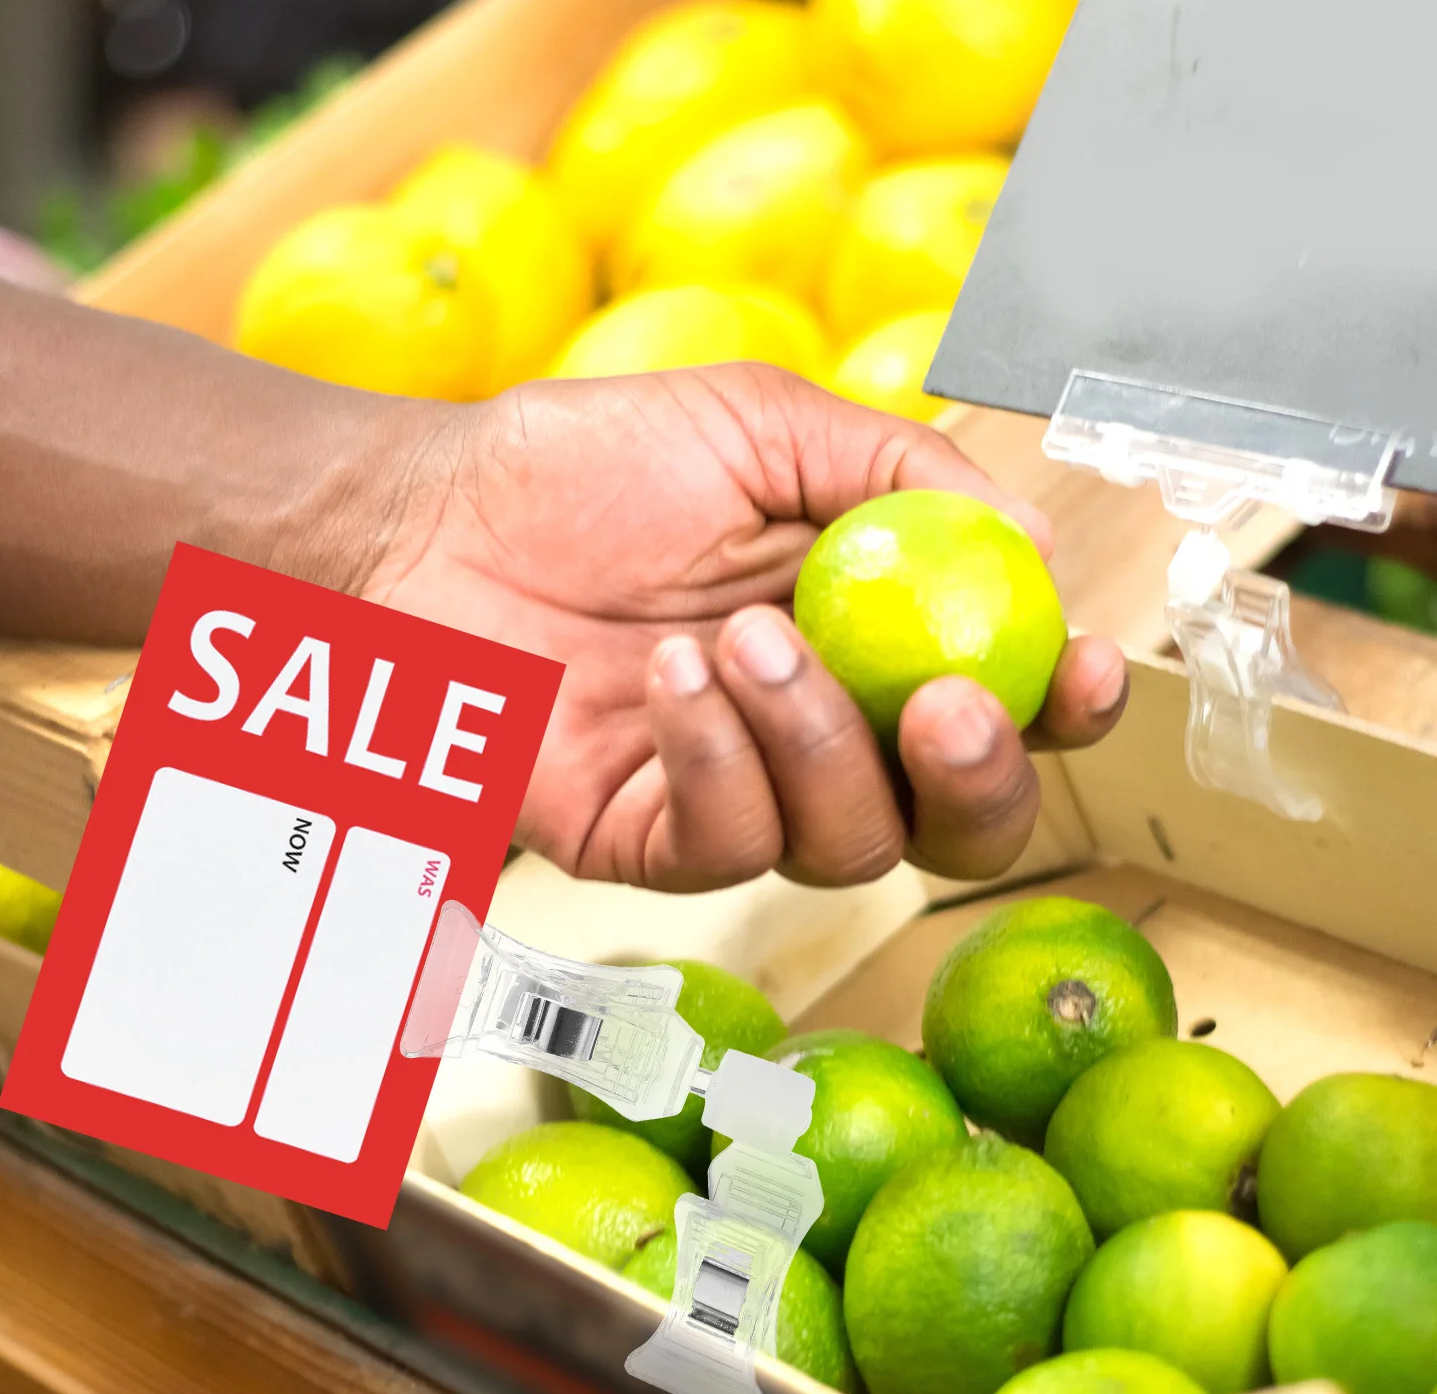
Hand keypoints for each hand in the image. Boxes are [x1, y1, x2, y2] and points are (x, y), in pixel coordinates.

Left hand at [360, 364, 1128, 891]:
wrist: (434, 518)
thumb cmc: (589, 465)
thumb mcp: (762, 426)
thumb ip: (899, 473)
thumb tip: (1031, 543)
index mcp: (869, 636)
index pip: (1002, 701)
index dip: (1062, 706)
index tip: (1082, 670)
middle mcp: (822, 731)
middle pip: (956, 821)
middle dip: (979, 778)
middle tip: (947, 705)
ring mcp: (738, 794)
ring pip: (850, 843)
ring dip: (820, 740)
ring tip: (740, 634)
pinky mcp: (648, 837)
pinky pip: (728, 846)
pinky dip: (719, 762)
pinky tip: (671, 678)